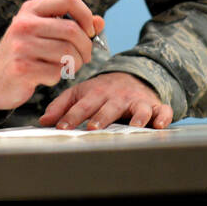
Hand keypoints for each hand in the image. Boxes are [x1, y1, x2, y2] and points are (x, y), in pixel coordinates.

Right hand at [0, 0, 104, 110]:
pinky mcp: (21, 68)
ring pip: (67, 53)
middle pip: (72, 30)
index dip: (86, 15)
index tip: (89, 31)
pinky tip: (48, 76)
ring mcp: (21, 46)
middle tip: (84, 57)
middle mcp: (24, 24)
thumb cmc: (25, 52)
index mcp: (31, 9)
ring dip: (74, 64)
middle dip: (86, 47)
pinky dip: (59, 77)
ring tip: (67, 67)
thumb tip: (100, 22)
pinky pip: (56, 72)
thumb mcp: (45, 32)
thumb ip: (73, 25)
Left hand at [39, 72, 172, 129]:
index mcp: (96, 93)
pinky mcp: (154, 106)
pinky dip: (163, 116)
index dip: (72, 116)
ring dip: (136, 117)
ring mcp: (137, 100)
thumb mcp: (80, 93)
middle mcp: (117, 97)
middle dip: (102, 117)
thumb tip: (43, 121)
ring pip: (138, 109)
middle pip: (110, 107)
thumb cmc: (101, 91)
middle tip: (93, 127)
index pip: (82, 106)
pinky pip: (162, 110)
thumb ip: (62, 106)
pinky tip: (160, 124)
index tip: (62, 127)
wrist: (130, 78)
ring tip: (134, 126)